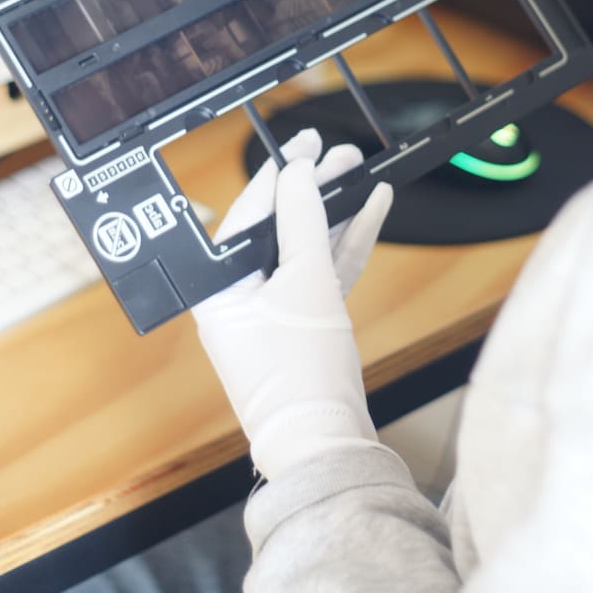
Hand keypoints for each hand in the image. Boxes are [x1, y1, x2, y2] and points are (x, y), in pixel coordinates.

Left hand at [193, 129, 392, 479]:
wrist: (328, 446)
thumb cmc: (303, 379)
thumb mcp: (307, 285)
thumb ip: (304, 222)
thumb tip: (298, 174)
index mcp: (220, 291)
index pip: (246, 217)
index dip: (278, 176)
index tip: (302, 146)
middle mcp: (241, 298)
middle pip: (279, 228)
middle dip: (313, 190)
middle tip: (337, 153)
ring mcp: (275, 312)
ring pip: (307, 246)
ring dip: (335, 210)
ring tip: (360, 170)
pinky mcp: (306, 323)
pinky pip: (325, 270)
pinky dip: (348, 242)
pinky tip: (373, 209)